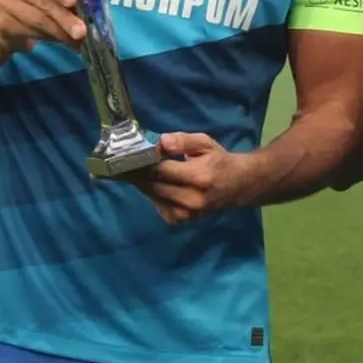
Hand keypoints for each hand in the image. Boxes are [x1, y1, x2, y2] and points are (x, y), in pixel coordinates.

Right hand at [0, 0, 85, 52]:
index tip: (72, 1)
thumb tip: (96, 13)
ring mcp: (4, 1)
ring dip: (61, 31)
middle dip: (65, 17)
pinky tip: (66, 42)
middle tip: (82, 31)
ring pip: (38, 19)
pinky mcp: (2, 22)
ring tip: (77, 39)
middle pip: (42, 0)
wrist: (10, 18)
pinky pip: (30, 31)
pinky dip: (52, 38)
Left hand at [128, 132, 252, 224]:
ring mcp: (186, 213)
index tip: (128, 154)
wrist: (239, 186)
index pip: (160, 170)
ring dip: (141, 183)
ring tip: (132, 170)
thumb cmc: (220, 161)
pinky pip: (158, 206)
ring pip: (152, 196)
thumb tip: (161, 141)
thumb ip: (183, 141)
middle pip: (152, 184)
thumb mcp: (206, 143)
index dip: (142, 162)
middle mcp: (190, 198)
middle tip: (123, 162)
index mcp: (198, 176)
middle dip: (136, 173)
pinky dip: (152, 194)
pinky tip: (154, 183)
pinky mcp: (182, 220)